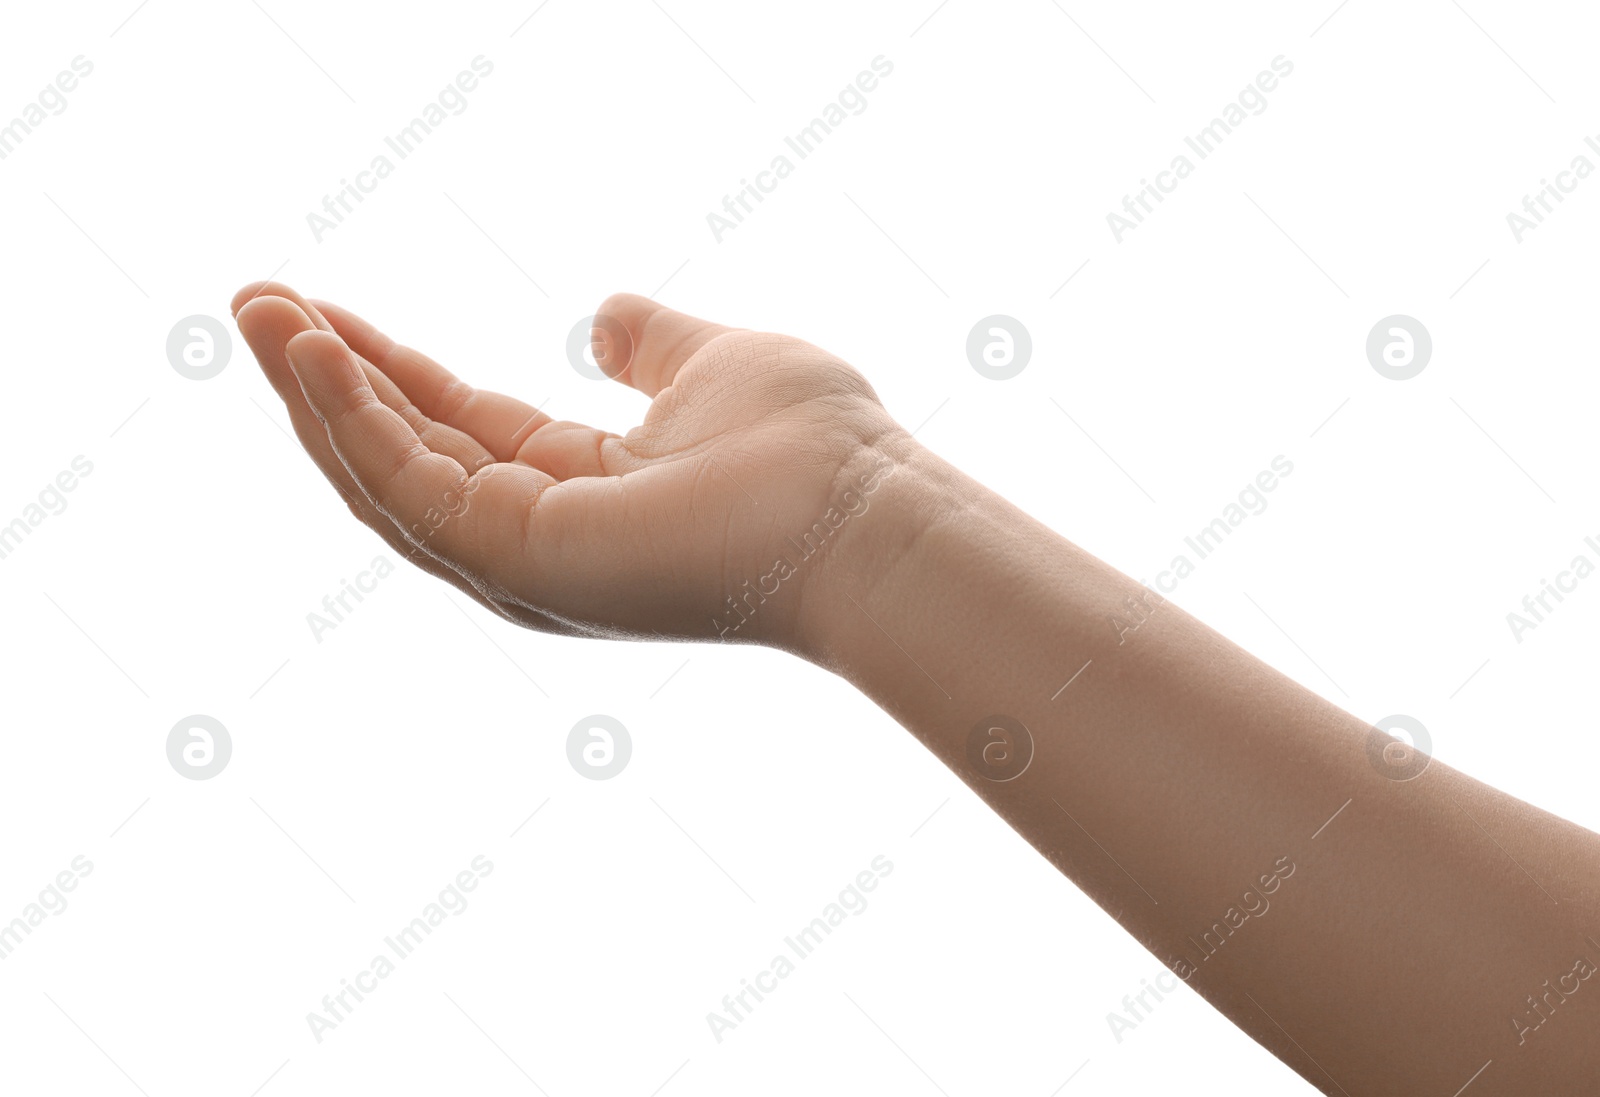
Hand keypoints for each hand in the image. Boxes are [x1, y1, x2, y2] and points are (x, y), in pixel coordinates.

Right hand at [232, 282, 912, 649]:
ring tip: (256, 311)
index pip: (454, 424)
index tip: (318, 307)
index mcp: (578, 487)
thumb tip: (600, 319)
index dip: (384, 366)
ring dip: (314, 394)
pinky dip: (353, 420)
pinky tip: (314, 349)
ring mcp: (524, 563)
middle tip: (254, 300)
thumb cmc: (811, 446)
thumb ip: (646, 344)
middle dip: (325, 379)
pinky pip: (409, 488)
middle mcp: (539, 537)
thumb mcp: (708, 364)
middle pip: (402, 453)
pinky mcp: (519, 565)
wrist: (864, 512)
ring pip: (385, 478)